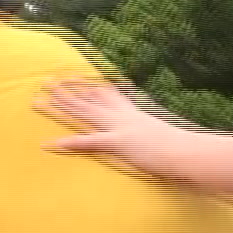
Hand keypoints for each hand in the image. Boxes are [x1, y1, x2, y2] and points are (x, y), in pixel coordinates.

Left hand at [41, 80, 187, 166]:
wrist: (193, 153)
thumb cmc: (183, 150)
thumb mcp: (163, 137)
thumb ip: (153, 134)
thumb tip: (152, 136)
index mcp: (135, 116)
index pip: (110, 96)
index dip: (91, 88)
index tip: (77, 78)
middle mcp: (126, 117)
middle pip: (92, 101)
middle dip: (69, 91)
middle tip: (48, 81)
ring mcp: (122, 128)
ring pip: (86, 113)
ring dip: (62, 106)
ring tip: (39, 100)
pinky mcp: (121, 143)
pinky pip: (91, 142)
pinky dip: (71, 143)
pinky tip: (52, 144)